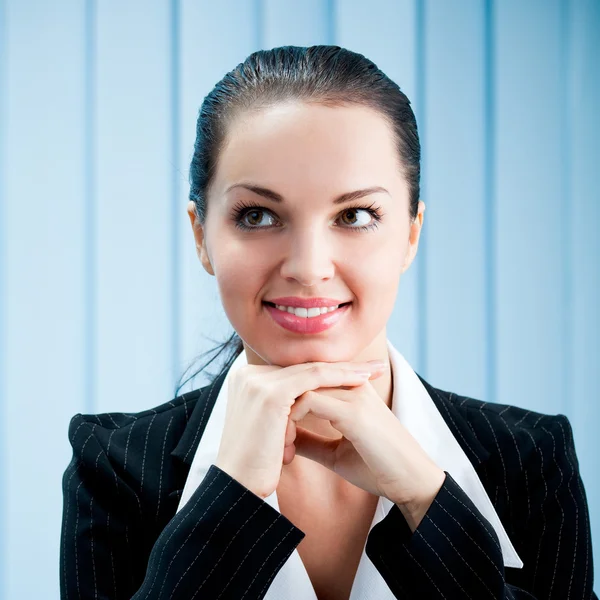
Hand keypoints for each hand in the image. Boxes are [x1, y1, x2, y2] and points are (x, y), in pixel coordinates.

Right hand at [214, 359, 388, 498]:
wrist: (238, 489)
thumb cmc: (257, 465)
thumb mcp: (269, 427)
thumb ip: (284, 409)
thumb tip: (307, 404)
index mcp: (247, 380)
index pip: (297, 370)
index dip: (328, 371)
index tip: (357, 372)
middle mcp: (248, 374)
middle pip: (305, 367)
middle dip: (342, 367)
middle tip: (374, 368)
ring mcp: (258, 381)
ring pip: (312, 370)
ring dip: (347, 370)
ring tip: (374, 372)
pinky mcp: (270, 393)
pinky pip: (313, 379)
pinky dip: (339, 377)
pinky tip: (361, 381)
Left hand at [288, 372, 445, 513]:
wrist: (412, 483)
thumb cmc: (377, 468)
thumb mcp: (335, 453)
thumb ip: (311, 440)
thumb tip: (284, 438)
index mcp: (350, 391)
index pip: (306, 380)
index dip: (285, 403)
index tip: (275, 435)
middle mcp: (352, 386)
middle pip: (300, 379)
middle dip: (279, 406)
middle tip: (271, 439)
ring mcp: (353, 396)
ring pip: (300, 386)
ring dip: (282, 415)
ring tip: (280, 446)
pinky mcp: (353, 411)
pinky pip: (308, 401)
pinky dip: (291, 421)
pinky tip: (289, 446)